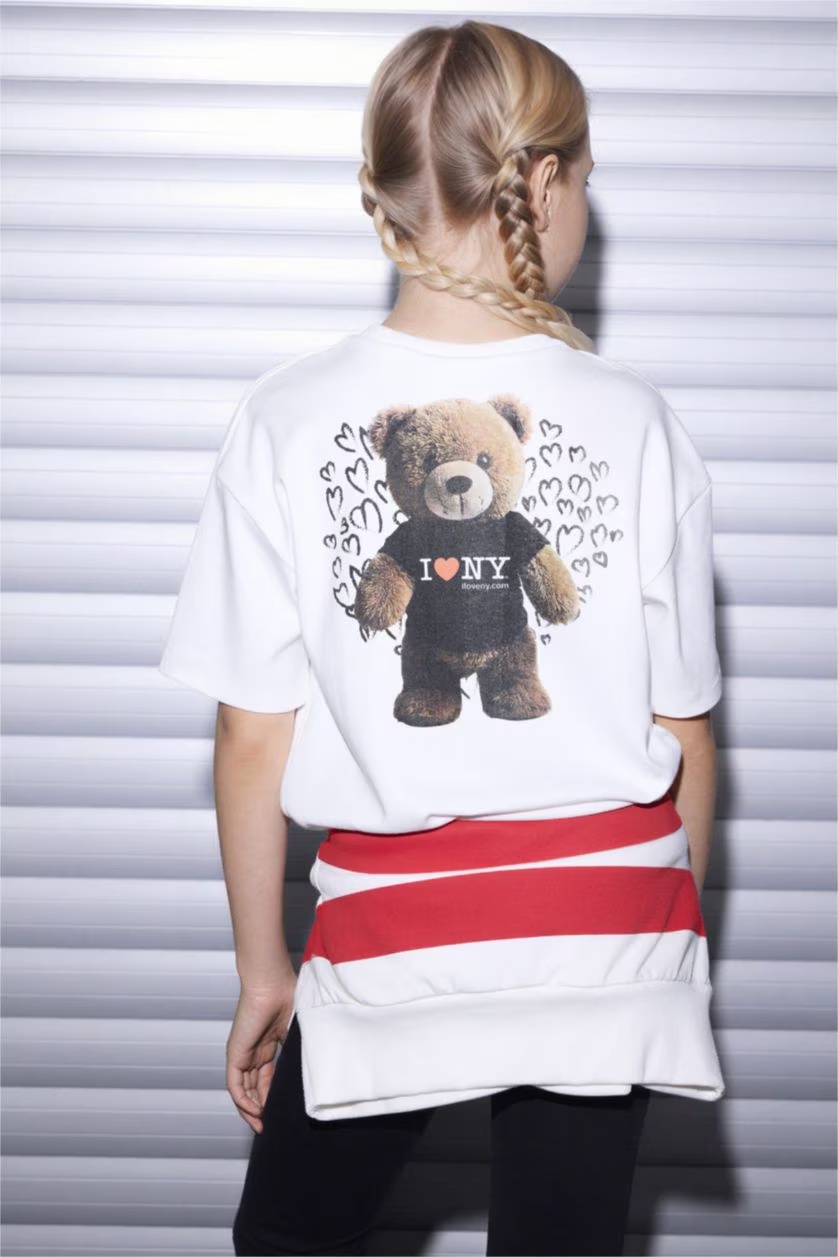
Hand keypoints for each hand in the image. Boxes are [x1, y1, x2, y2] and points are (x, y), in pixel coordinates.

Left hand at [226, 975, 296, 1133]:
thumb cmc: (287, 995)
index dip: (272, 1096)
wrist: (271, 982)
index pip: (267, 1077)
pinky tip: (255, 1113)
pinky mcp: (235, 1054)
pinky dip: (243, 1101)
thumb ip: (300, 1051)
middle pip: (254, 1087)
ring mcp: (243, 1053)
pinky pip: (236, 1085)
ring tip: (262, 1126)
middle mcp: (253, 1051)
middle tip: (270, 1126)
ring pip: (243, 1090)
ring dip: (251, 1110)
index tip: (281, 1112)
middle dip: (261, 1108)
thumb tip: (312, 1074)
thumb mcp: (298, 1030)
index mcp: (267, 1044)